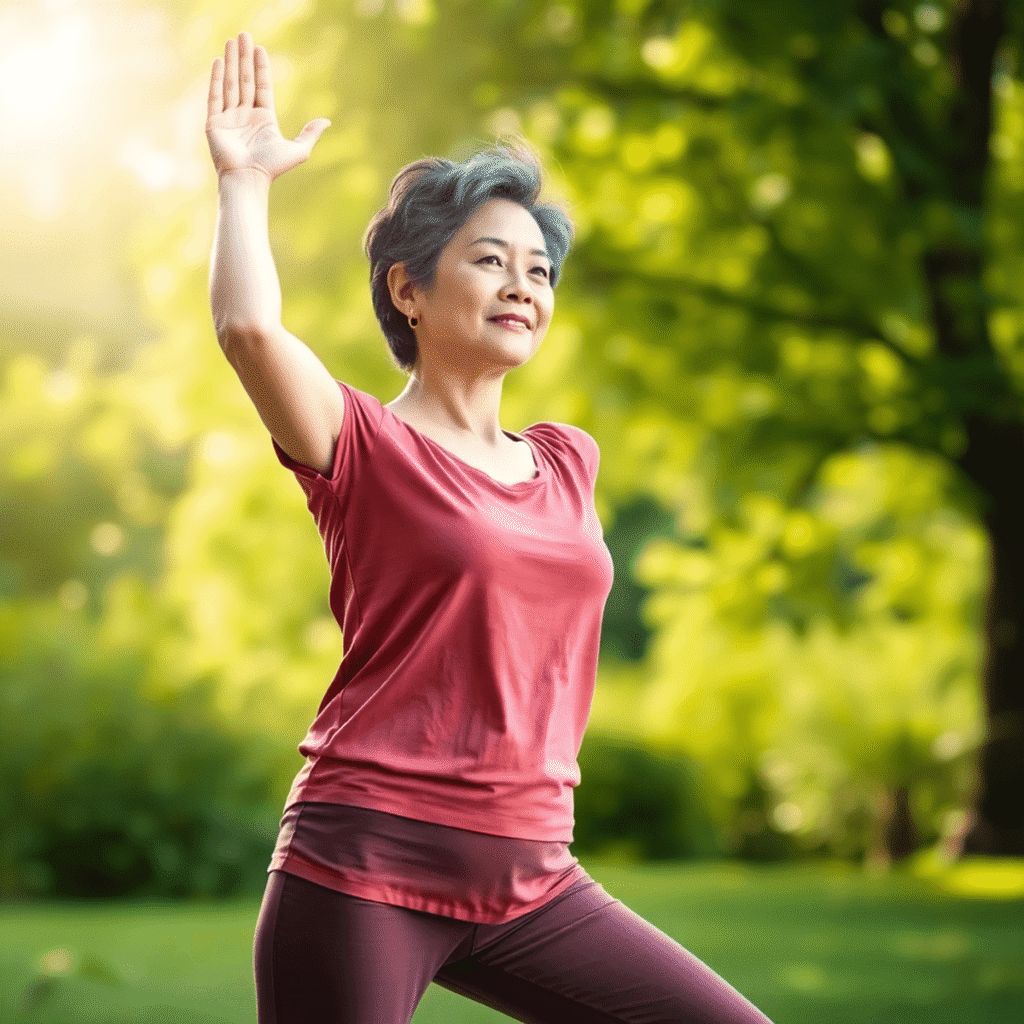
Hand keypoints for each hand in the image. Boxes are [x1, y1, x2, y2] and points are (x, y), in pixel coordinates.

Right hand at [206, 31, 329, 181]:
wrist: (249, 179)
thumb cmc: (272, 168)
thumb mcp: (299, 150)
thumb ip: (310, 134)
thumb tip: (327, 121)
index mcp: (263, 119)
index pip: (262, 87)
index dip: (261, 68)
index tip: (260, 48)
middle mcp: (245, 116)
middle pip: (245, 80)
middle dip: (244, 57)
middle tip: (243, 34)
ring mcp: (229, 118)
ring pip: (230, 84)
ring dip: (231, 62)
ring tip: (231, 41)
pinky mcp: (214, 123)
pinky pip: (215, 96)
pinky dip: (216, 79)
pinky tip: (219, 61)